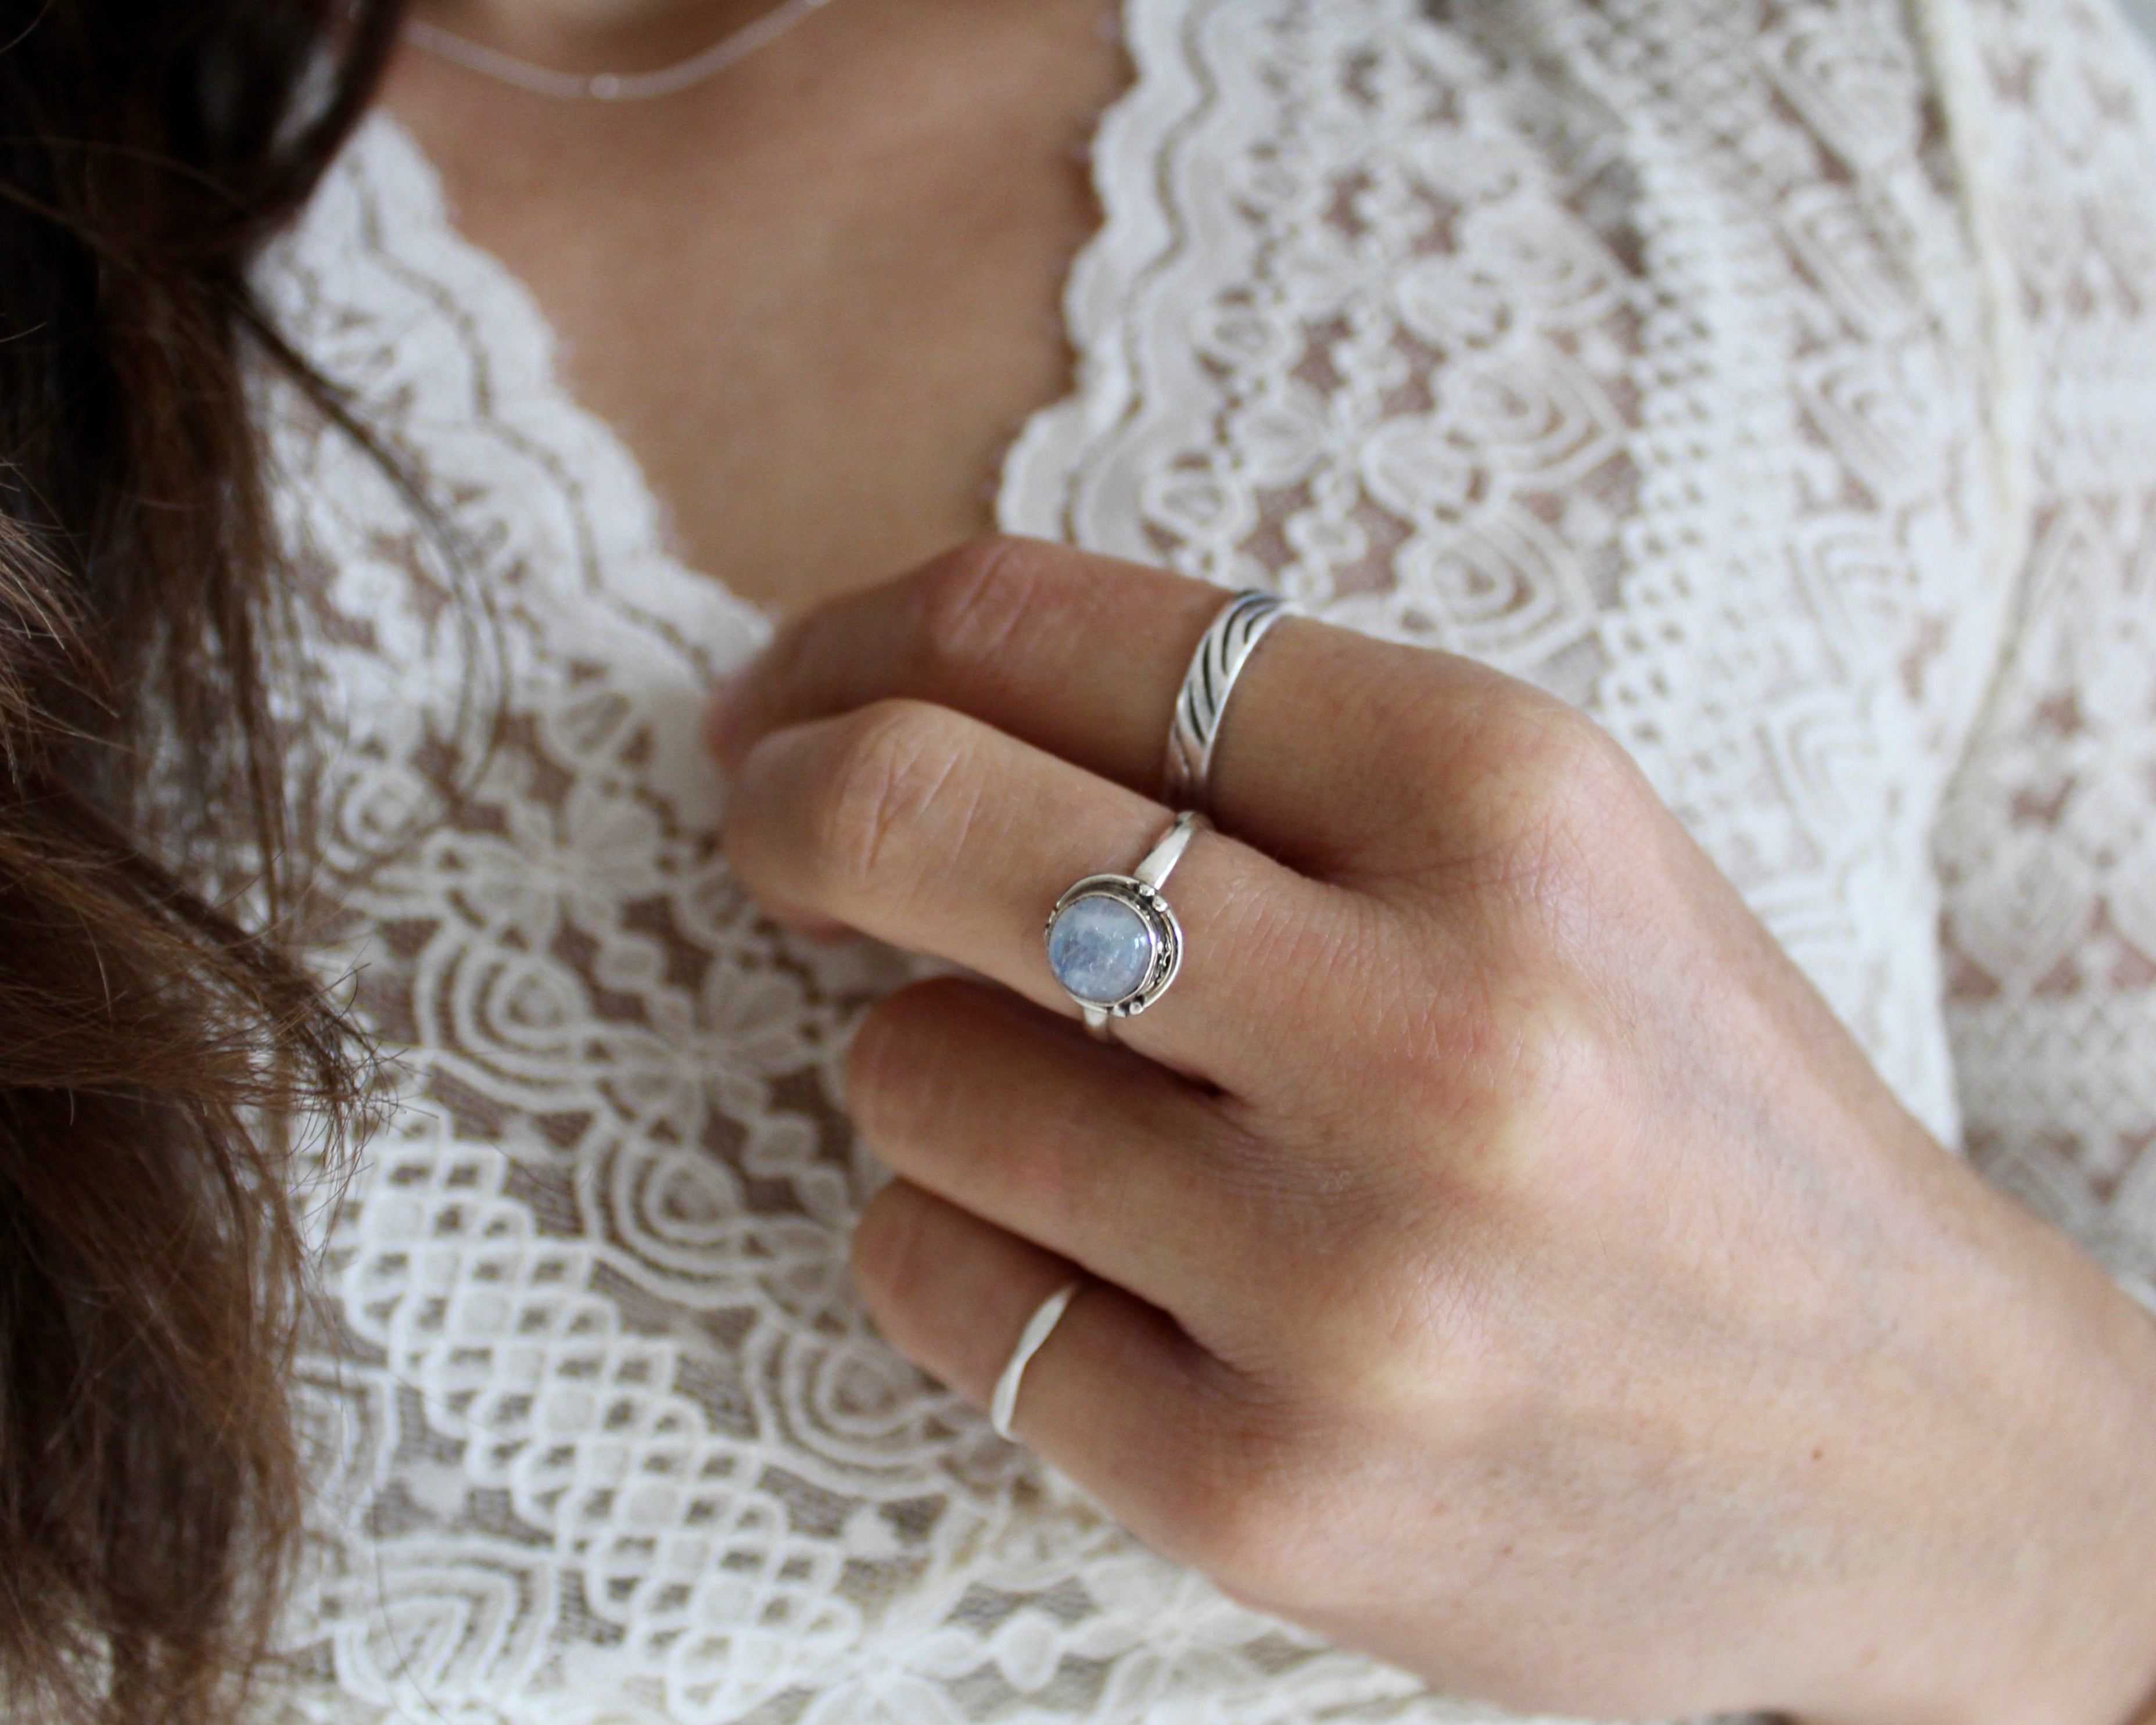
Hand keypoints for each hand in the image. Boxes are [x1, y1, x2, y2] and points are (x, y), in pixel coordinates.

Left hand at [708, 537, 2155, 1724]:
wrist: (1910, 1465)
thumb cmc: (1692, 1117)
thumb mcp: (1551, 859)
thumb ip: (1263, 759)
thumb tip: (905, 702)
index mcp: (1511, 804)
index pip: (1047, 627)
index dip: (859, 637)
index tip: (791, 691)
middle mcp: (1433, 1035)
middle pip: (916, 815)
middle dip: (786, 796)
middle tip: (766, 816)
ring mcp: (1343, 1288)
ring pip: (904, 1075)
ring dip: (936, 1066)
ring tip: (1089, 1113)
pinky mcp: (1266, 1497)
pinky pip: (935, 1286)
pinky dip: (961, 1246)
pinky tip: (1102, 1262)